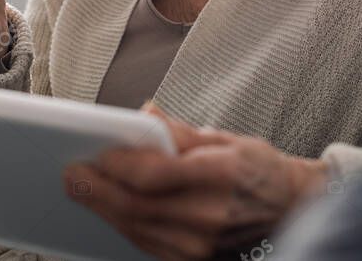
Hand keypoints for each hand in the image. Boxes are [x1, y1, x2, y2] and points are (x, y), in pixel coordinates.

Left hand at [63, 103, 328, 259]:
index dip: (120, 164)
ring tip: (81, 188)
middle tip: (70, 174)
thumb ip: (179, 132)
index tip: (97, 151)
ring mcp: (201, 244)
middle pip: (137, 205)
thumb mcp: (224, 138)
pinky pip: (146, 243)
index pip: (156, 174)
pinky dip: (123, 224)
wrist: (291, 207)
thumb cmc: (257, 167)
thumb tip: (142, 115)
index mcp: (220, 175)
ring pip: (136, 228)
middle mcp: (209, 215)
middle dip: (97, 190)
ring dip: (103, 209)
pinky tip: (108, 208)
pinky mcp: (194, 259)